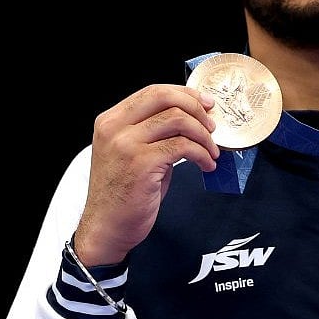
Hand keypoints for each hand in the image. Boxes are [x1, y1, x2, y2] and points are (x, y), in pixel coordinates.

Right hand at [74, 85, 218, 266]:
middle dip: (196, 108)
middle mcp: (114, 128)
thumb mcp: (130, 153)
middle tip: (211, 126)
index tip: (204, 104)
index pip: (152, 91)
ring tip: (211, 151)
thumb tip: (190, 120)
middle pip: (164, 97)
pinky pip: (182, 147)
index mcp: (110, 121)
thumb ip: (152, 133)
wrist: (106, 227)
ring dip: (203, 135)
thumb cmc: (121, 194)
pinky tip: (206, 165)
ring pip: (177, 120)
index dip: (183, 94)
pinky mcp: (142, 163)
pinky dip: (202, 154)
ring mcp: (126, 144)